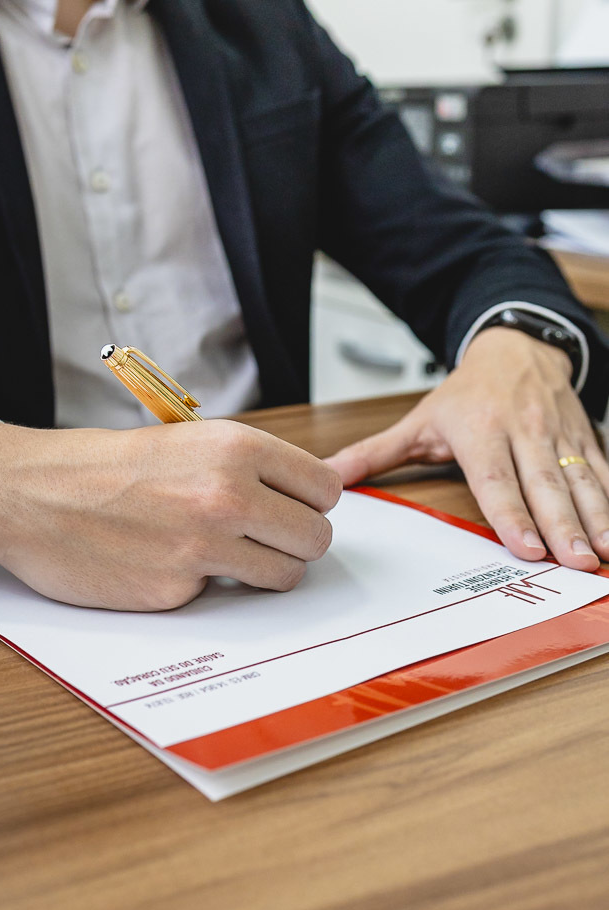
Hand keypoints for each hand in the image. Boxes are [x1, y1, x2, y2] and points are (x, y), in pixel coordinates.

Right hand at [0, 419, 340, 609]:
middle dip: (293, 543)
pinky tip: (168, 564)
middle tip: (259, 539)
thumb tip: (313, 493)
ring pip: (285, 575)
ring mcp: (203, 546)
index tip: (287, 508)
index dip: (308, 503)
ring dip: (262, 572)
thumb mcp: (187, 442)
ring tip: (222, 555)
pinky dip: (204, 587)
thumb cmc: (104, 466)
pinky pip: (223, 597)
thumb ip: (250, 467)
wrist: (30, 493)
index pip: (325, 488)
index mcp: (236, 448)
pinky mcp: (175, 590)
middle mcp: (228, 495)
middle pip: (316, 538)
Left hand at [325, 327, 608, 571]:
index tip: (525, 546)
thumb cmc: (466, 394)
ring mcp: (560, 434)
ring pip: (581, 480)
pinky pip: (603, 470)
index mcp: (479, 430)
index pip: (496, 478)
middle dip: (562, 525)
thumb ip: (374, 454)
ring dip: (596, 518)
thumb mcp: (418, 420)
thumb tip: (328, 478)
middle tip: (574, 563)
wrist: (516, 347)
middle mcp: (524, 431)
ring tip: (604, 555)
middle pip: (544, 484)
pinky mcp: (586, 437)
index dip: (510, 512)